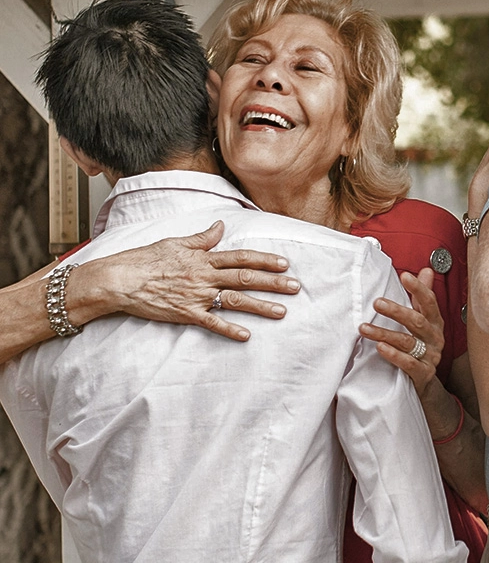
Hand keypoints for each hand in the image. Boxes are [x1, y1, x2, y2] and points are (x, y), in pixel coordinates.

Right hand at [93, 221, 299, 340]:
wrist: (118, 279)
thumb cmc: (144, 259)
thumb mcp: (174, 242)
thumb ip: (202, 238)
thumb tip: (220, 226)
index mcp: (203, 258)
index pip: (240, 257)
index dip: (265, 260)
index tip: (285, 264)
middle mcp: (204, 276)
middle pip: (245, 278)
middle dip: (273, 283)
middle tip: (295, 287)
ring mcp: (196, 295)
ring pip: (235, 300)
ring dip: (260, 307)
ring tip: (282, 312)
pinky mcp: (185, 314)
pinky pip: (212, 323)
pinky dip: (229, 329)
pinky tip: (247, 336)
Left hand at [359, 269, 443, 396]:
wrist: (425, 382)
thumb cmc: (421, 346)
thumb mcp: (423, 320)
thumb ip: (422, 297)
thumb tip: (426, 270)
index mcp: (435, 322)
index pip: (429, 302)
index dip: (419, 288)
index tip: (405, 276)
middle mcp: (435, 338)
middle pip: (417, 321)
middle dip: (396, 311)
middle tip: (376, 303)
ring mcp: (430, 356)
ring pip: (407, 342)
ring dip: (384, 334)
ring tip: (364, 328)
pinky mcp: (423, 373)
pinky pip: (409, 364)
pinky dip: (394, 356)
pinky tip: (380, 348)